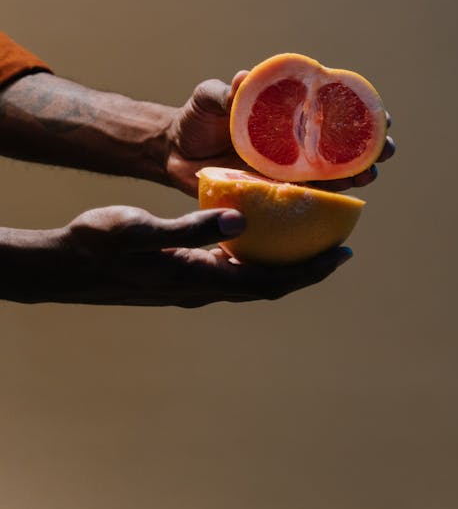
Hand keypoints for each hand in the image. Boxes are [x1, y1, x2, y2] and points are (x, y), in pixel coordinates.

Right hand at [7, 205, 351, 306]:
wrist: (64, 265)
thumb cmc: (98, 243)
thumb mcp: (141, 228)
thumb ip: (190, 227)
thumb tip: (240, 221)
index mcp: (199, 279)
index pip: (268, 282)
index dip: (308, 272)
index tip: (342, 255)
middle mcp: (201, 288)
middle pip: (268, 283)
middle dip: (307, 269)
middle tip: (341, 247)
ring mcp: (191, 284)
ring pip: (250, 277)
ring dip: (283, 262)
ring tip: (312, 238)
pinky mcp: (182, 274)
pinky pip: (230, 269)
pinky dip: (255, 255)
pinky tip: (261, 233)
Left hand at [164, 71, 395, 196]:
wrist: (173, 152)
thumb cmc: (196, 117)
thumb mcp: (209, 97)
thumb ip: (224, 91)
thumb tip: (243, 78)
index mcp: (288, 111)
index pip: (332, 107)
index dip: (361, 109)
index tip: (380, 113)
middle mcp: (295, 141)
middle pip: (342, 144)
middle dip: (369, 146)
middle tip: (384, 149)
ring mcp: (287, 169)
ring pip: (331, 174)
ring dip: (355, 175)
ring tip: (369, 174)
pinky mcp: (273, 193)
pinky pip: (303, 199)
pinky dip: (324, 200)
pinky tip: (340, 201)